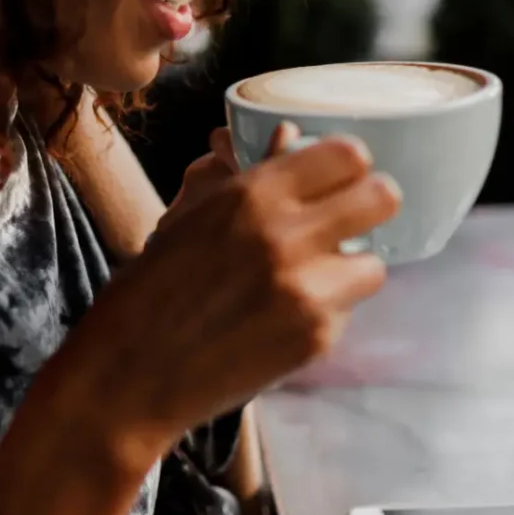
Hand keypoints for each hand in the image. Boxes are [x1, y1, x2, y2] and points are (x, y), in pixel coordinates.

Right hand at [0, 125, 398, 514]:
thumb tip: (287, 137)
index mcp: (251, 194)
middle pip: (383, 197)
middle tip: (347, 217)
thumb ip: (245, 176)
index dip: (346, 164)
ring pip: (374, 262)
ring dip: (349, 266)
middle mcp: (287, 236)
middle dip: (368, 204)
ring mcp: (307, 291)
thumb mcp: (189, 217)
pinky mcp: (316, 339)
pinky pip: (348, 309)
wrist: (130, 377)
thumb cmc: (148, 291)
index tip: (337, 176)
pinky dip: (326, 310)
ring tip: (312, 276)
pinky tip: (286, 315)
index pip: (348, 154)